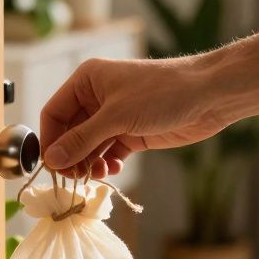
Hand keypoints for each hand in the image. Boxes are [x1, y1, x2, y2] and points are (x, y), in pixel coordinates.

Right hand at [39, 57, 229, 177]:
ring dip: (89, 163)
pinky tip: (114, 169)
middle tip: (75, 177)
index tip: (52, 166)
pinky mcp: (132, 132)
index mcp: (87, 81)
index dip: (50, 140)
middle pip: (70, 133)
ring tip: (96, 175)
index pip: (54, 113)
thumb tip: (52, 159)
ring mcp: (115, 117)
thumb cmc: (163, 92)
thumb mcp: (117, 116)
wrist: (208, 96)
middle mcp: (97, 98)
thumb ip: (82, 139)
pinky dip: (107, 163)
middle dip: (71, 156)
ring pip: (89, 146)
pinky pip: (109, 152)